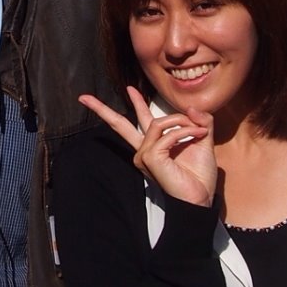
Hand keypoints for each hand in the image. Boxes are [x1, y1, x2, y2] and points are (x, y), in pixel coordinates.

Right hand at [79, 87, 218, 207]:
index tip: (130, 88)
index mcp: (153, 146)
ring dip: (182, 122)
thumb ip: (198, 121)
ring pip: (158, 123)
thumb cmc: (199, 174)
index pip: (138, 122)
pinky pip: (167, 135)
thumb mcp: (202, 140)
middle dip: (101, 109)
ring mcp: (144, 155)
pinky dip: (185, 132)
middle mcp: (144, 150)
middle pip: (119, 125)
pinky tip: (197, 135)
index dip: (136, 103)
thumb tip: (191, 107)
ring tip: (199, 130)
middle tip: (84, 97)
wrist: (201, 197)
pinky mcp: (150, 158)